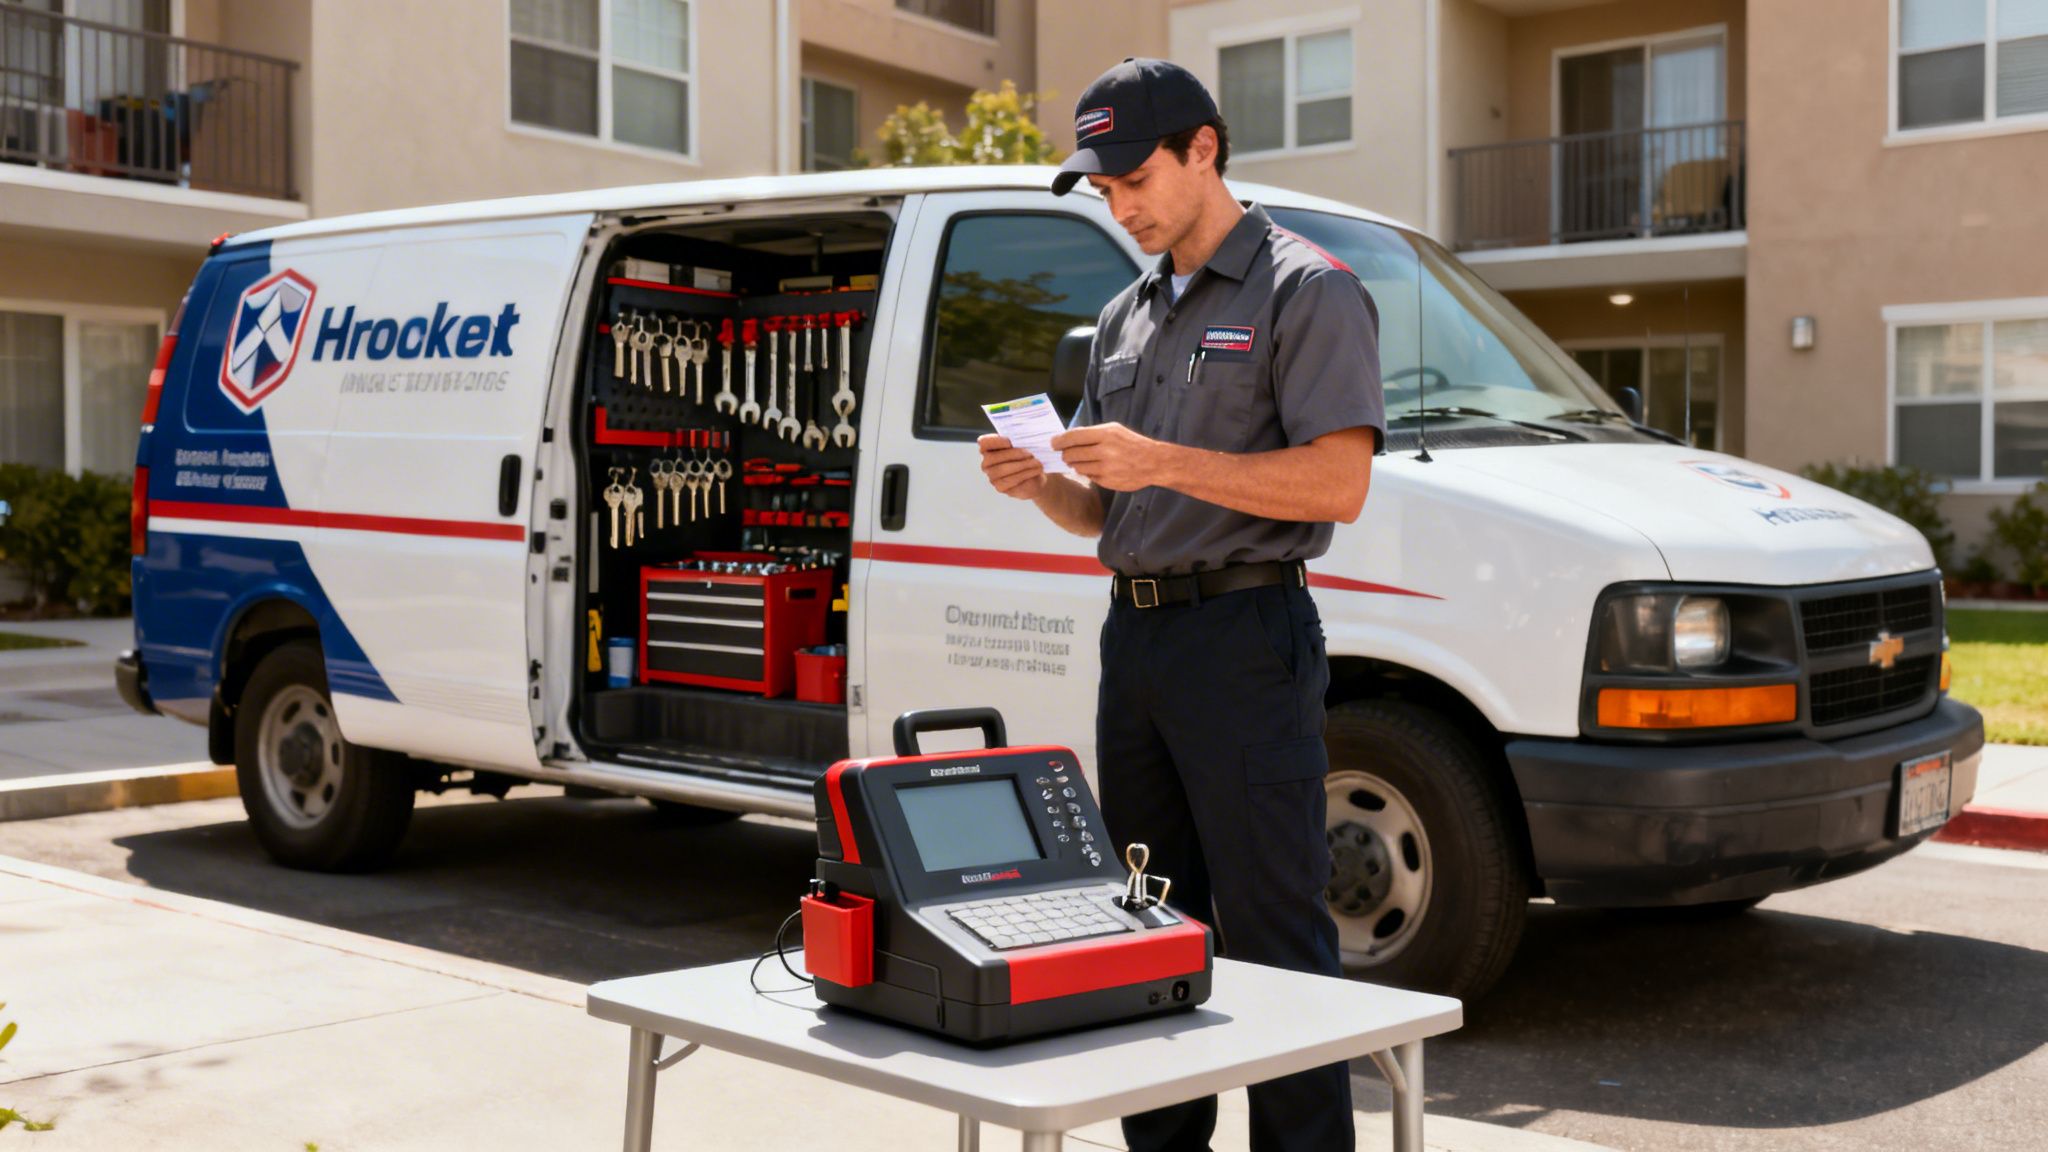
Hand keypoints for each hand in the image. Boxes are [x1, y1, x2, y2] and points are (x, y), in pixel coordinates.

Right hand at [979, 434, 1046, 499]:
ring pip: (1002, 469)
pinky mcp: (1000, 487)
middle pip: (993, 457)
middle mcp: (986, 463)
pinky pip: (1010, 481)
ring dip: (1022, 465)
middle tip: (1030, 453)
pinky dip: (1025, 474)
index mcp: (988, 448)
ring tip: (1037, 462)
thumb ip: (1018, 440)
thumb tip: (1021, 439)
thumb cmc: (1027, 455)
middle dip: (1013, 454)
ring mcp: (992, 476)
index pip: (984, 442)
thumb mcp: (1023, 444)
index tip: (1010, 442)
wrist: (1035, 473)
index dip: (995, 441)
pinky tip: (1035, 470)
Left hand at [1051, 423, 1165, 491]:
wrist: (1154, 462)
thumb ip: (1092, 433)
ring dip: (1075, 464)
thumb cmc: (1131, 443)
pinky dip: (1088, 472)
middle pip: (1071, 453)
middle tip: (1065, 454)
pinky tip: (1095, 468)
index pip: (1073, 437)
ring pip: (1078, 467)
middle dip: (1065, 454)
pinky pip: (1088, 476)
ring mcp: (1106, 468)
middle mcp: (1105, 451)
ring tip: (1081, 460)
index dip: (1059, 441)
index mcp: (1106, 434)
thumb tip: (1068, 437)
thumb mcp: (1114, 430)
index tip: (1053, 443)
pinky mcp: (1107, 481)